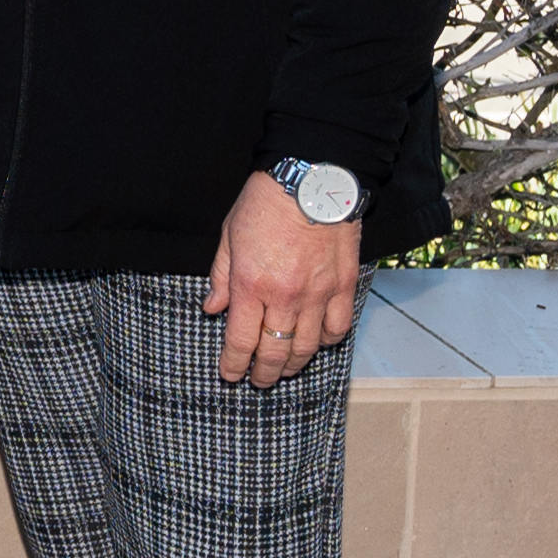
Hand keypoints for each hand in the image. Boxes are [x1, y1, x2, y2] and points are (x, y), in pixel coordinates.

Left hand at [201, 171, 360, 387]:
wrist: (312, 177)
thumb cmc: (266, 201)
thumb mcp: (229, 235)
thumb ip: (221, 277)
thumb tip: (212, 309)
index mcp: (252, 284)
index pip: (241, 341)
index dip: (234, 364)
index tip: (230, 374)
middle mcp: (286, 295)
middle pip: (275, 351)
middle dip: (264, 373)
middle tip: (258, 380)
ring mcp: (319, 293)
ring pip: (308, 346)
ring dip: (294, 363)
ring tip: (285, 368)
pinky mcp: (344, 285)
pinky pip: (339, 327)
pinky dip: (328, 340)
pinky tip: (318, 341)